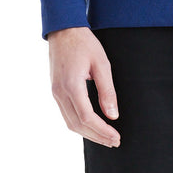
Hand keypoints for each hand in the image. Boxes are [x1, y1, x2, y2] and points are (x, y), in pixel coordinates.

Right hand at [48, 26, 120, 147]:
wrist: (63, 30)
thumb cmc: (84, 43)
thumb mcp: (101, 63)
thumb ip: (107, 90)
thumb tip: (113, 115)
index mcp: (71, 86)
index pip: (86, 117)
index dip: (102, 131)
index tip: (116, 137)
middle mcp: (60, 93)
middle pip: (77, 125)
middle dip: (96, 136)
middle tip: (114, 142)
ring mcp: (55, 93)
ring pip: (70, 122)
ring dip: (88, 133)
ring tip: (106, 138)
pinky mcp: (55, 91)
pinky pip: (66, 114)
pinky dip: (79, 124)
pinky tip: (92, 125)